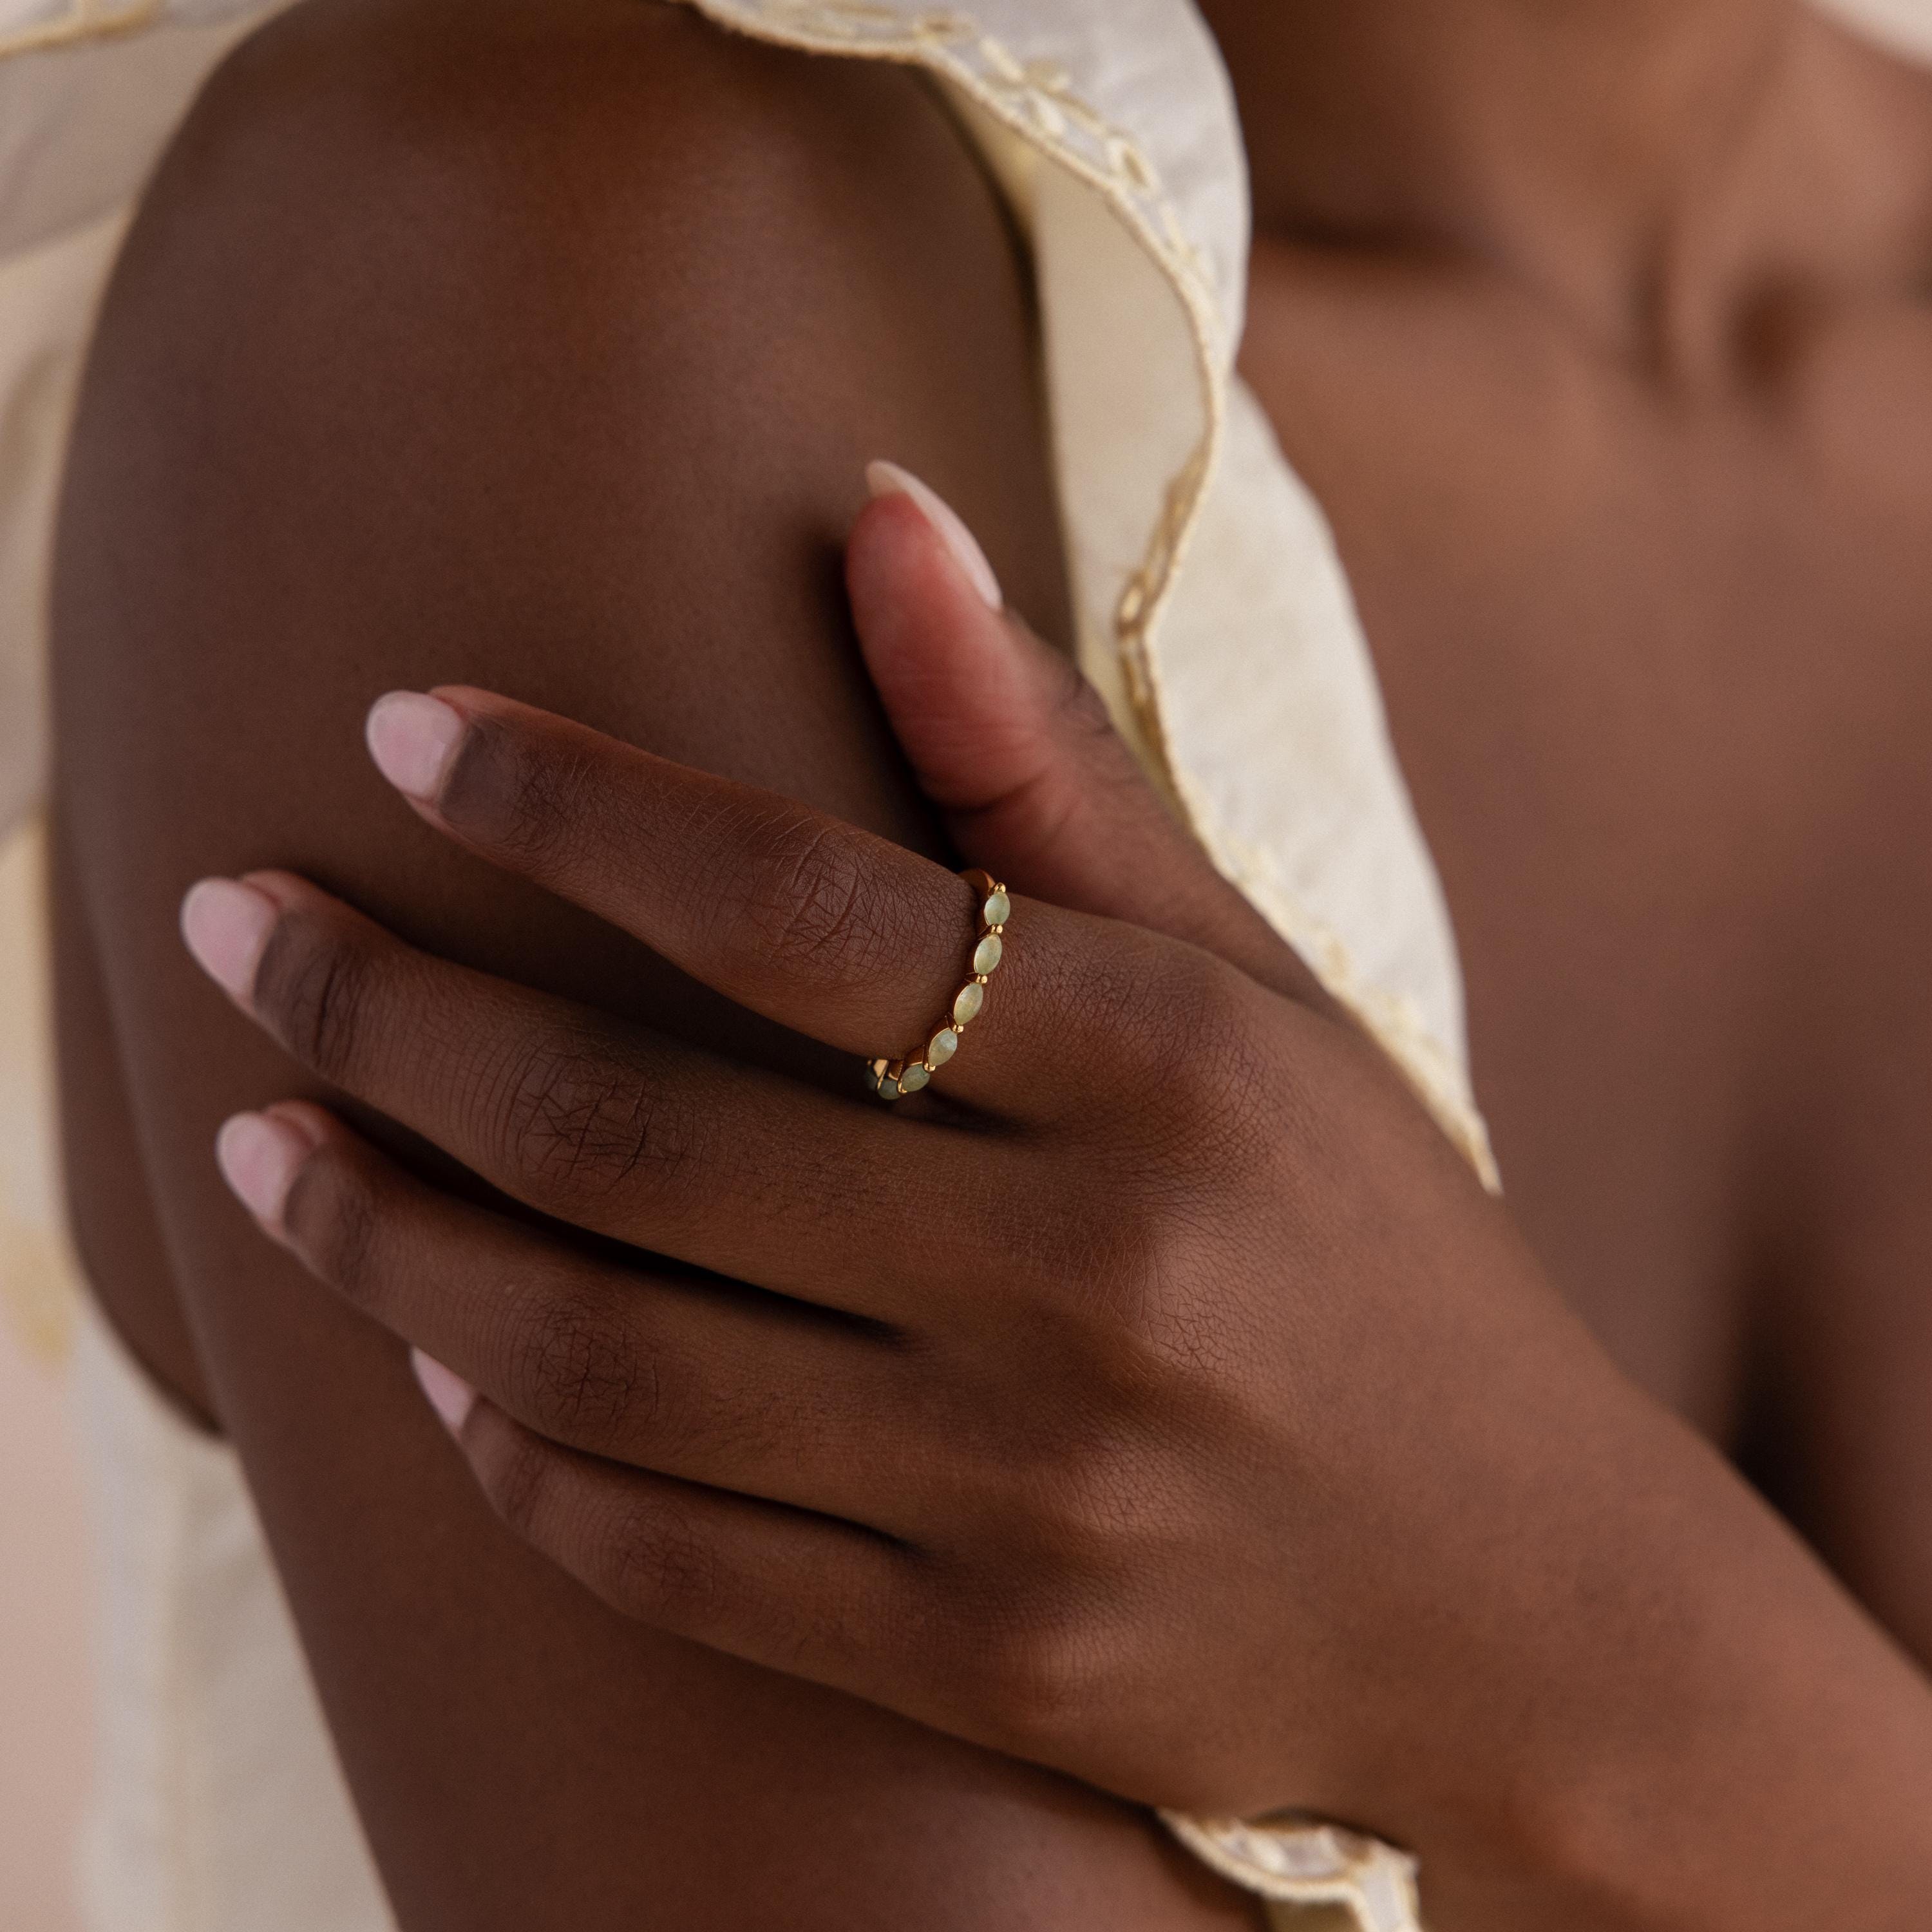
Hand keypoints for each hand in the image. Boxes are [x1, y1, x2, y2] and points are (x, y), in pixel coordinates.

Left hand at [175, 471, 1856, 1910]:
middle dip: (386, 1009)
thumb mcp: (1247, 996)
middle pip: (637, 1133)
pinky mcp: (986, 1668)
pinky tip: (428, 1356)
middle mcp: (1096, 1281)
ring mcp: (1031, 1499)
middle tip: (237, 928)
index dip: (566, 801)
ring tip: (263, 1142)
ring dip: (382, 1238)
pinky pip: (660, 1558)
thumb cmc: (1367, 1250)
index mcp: (1173, 1070)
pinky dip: (506, 1451)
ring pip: (600, 1358)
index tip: (400, 727)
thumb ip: (1045, 771)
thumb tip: (884, 507)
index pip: (797, 903)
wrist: (1526, 1600)